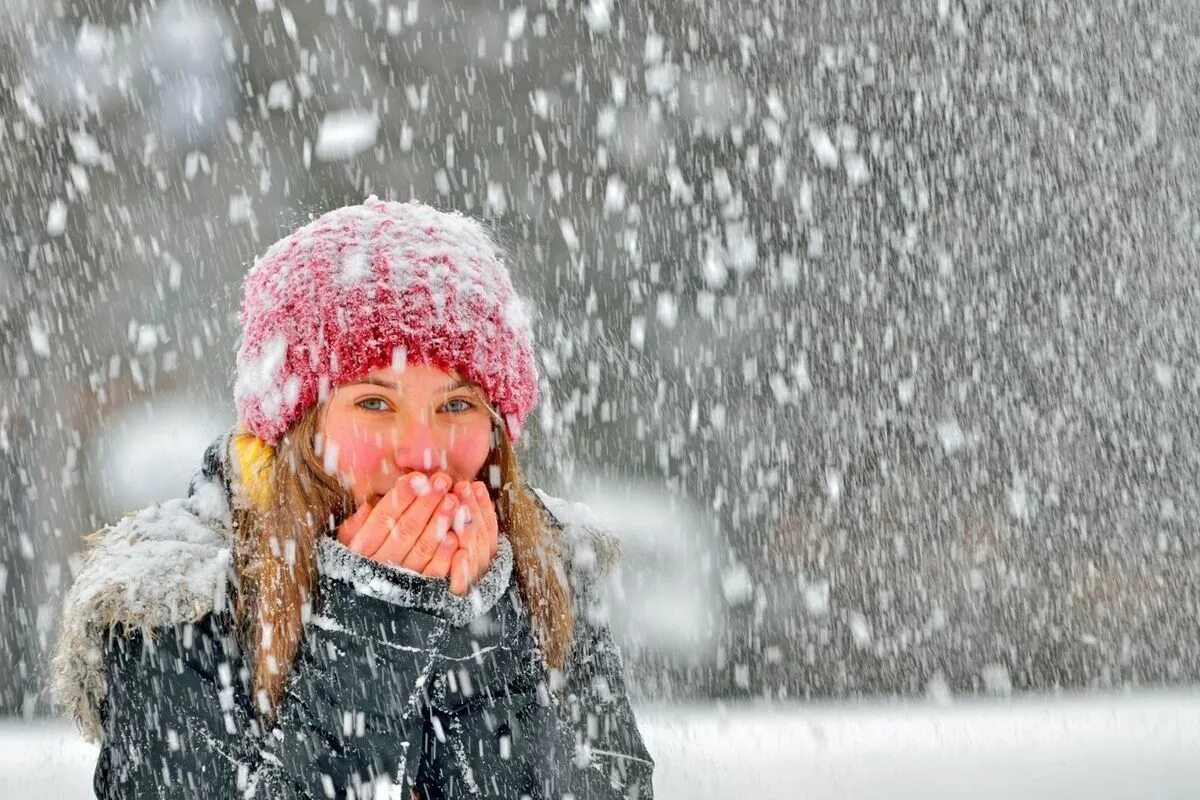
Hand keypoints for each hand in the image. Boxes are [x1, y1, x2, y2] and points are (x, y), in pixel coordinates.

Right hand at [335, 474, 498, 595]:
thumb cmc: (357, 568)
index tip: (416, 478)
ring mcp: (399, 581)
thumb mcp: (346, 548)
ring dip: (438, 524)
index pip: (382, 518)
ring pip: (421, 550)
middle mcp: (379, 565)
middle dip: (425, 503)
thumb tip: (367, 505)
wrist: (358, 617)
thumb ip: (355, 527)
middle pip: (404, 530)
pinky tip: (455, 537)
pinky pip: (432, 575)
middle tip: (442, 481)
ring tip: (453, 500)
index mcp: (361, 549)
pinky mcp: (418, 596)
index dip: (400, 497)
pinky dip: (444, 557)